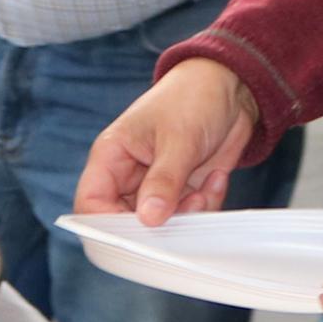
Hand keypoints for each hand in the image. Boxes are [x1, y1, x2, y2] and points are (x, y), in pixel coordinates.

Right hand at [77, 61, 262, 223]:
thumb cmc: (192, 98)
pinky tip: (216, 177)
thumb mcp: (178, 139)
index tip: (139, 233)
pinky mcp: (184, 192)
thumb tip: (148, 220)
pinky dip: (207, 205)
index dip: (107, 225)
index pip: (91, 203)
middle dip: (158, 225)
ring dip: (188, 216)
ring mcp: (157, 187)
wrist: (231, 88)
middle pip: (127, 222)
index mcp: (111, 157)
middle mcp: (129, 177)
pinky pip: (190, 217)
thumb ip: (163, 181)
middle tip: (184, 207)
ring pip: (162, 225)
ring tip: (205, 189)